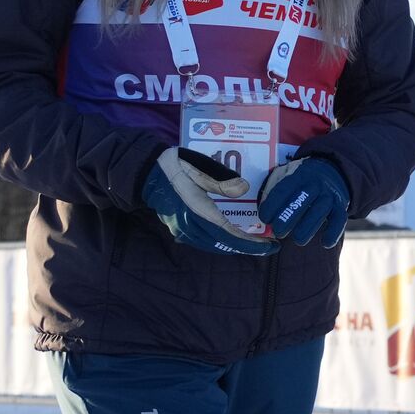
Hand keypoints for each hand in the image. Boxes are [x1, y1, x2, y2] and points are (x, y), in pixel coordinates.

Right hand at [142, 147, 277, 255]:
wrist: (145, 172)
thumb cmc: (176, 166)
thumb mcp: (199, 167)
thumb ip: (221, 179)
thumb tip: (244, 189)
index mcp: (197, 211)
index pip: (228, 234)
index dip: (250, 243)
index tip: (270, 246)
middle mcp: (190, 225)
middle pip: (223, 244)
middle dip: (248, 247)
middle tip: (269, 247)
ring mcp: (183, 229)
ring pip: (214, 245)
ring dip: (235, 246)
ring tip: (256, 243)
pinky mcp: (180, 228)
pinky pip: (205, 242)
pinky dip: (222, 242)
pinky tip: (233, 237)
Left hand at [258, 158, 349, 246]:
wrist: (332, 170)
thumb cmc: (301, 181)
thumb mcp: (286, 175)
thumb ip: (274, 191)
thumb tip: (261, 216)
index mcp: (298, 175)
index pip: (284, 189)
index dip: (272, 204)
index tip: (265, 218)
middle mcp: (315, 183)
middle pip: (303, 199)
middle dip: (288, 217)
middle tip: (278, 231)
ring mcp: (329, 194)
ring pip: (320, 210)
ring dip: (308, 227)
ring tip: (298, 240)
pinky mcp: (341, 205)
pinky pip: (340, 219)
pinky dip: (334, 232)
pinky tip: (325, 243)